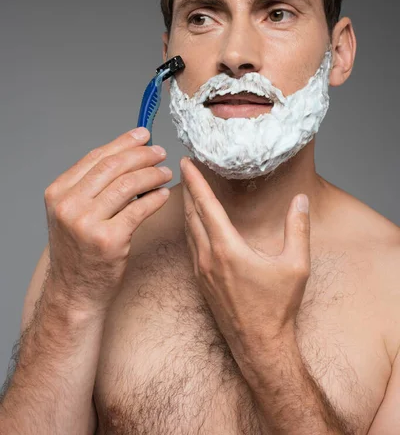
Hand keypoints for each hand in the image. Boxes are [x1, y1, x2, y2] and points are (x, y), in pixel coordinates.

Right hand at [44, 128, 171, 312]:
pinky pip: (139, 209)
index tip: (143, 135)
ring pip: (128, 184)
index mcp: (58, 192)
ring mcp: (87, 223)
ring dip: (152, 174)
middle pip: (113, 166)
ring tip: (165, 173)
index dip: (123, 142)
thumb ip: (91, 186)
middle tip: (160, 153)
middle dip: (142, 155)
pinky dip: (156, 198)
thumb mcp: (72, 213)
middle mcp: (68, 205)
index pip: (96, 157)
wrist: (74, 291)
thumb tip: (126, 153)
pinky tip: (164, 194)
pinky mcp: (109, 240)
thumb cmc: (79, 251)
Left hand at [180, 156, 309, 357]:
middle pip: (192, 214)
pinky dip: (190, 227)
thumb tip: (300, 201)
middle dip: (187, 188)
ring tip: (188, 191)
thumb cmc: (276, 307)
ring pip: (188, 230)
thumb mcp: (295, 265)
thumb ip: (298, 229)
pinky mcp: (200, 282)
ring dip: (187, 208)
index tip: (186, 162)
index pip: (206, 205)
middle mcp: (208, 256)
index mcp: (227, 248)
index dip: (195, 181)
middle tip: (185, 169)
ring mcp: (201, 270)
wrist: (259, 344)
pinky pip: (190, 246)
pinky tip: (194, 224)